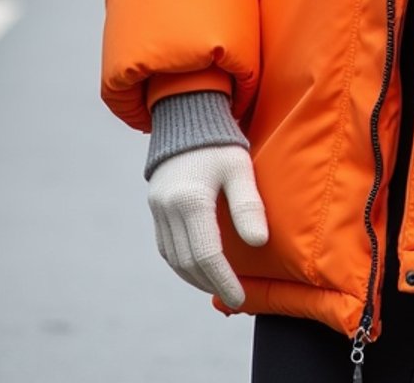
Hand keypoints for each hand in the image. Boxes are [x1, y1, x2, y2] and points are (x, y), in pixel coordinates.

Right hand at [147, 144, 267, 308]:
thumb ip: (248, 205)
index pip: (207, 254)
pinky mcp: (155, 208)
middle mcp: (168, 208)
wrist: (187, 117)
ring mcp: (157, 209)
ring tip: (219, 286)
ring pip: (174, 258)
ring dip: (195, 278)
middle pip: (188, 262)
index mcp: (190, 199)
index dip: (224, 280)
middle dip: (211, 284)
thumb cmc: (220, 142)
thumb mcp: (240, 167)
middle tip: (234, 297)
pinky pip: (166, 247)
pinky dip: (183, 263)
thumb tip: (258, 243)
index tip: (241, 297)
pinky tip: (200, 267)